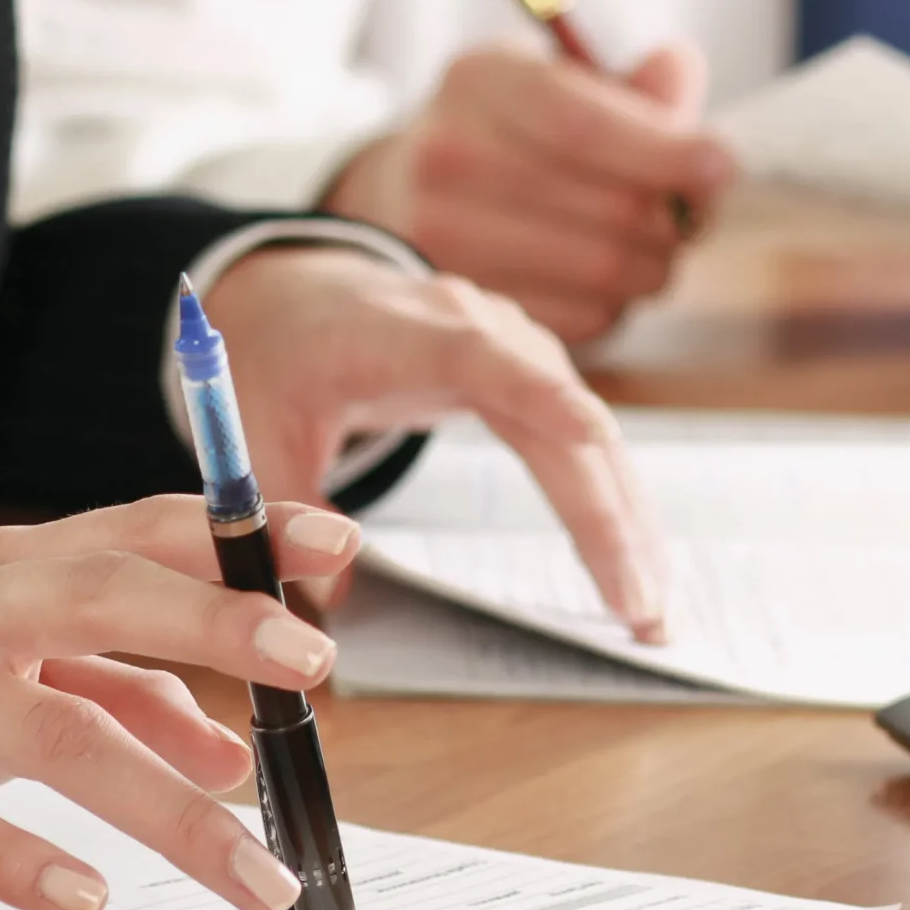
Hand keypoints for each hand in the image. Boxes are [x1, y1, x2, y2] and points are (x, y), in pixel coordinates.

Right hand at [0, 497, 362, 909]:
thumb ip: (119, 698)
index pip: (141, 531)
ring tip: (255, 876)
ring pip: (51, 732)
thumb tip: (236, 751)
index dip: (239, 533)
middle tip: (317, 659)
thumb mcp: (0, 675)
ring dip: (167, 809)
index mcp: (9, 571)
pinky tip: (86, 900)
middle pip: (103, 596)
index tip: (337, 540)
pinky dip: (19, 860)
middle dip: (217, 620)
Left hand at [206, 245, 665, 640]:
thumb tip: (330, 598)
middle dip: (608, 519)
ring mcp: (521, 353)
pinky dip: (614, 508)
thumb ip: (288, 507)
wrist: (306, 297)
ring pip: (593, 443)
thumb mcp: (259, 429)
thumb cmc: (286, 356)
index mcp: (410, 333)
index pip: (486, 360)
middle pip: (564, 424)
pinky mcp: (538, 379)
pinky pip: (588, 448)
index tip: (598, 437)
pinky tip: (636, 566)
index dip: (544, 394)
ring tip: (651, 611)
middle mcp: (484, 332)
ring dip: (628, 525)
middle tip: (640, 608)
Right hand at [320, 39, 737, 342]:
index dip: (666, 151)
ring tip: (651, 245)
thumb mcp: (559, 83)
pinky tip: (602, 279)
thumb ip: (630, 88)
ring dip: (654, 265)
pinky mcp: (463, 300)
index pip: (587, 125)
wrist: (406, 193)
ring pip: (606, 270)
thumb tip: (679, 68)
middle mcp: (447, 154)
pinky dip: (616, 305)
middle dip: (676, 219)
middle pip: (611, 208)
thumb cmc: (511, 132)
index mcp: (481, 80)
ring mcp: (443, 235)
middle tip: (691, 216)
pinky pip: (584, 319)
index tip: (723, 166)